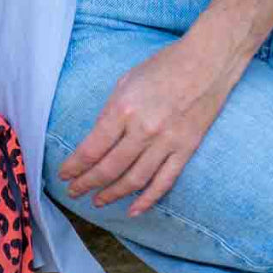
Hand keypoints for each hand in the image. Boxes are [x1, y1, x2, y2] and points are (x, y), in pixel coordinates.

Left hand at [57, 34, 247, 217]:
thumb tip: (97, 141)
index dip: (75, 166)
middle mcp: (144, 129)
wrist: (208, 62)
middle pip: (109, 168)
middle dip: (87, 183)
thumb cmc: (165, 65)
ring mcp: (167, 142)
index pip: (92, 148)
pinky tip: (132, 210)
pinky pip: (164, 182)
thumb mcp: (127, 81)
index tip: (64, 174)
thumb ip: (111, 112)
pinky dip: (147, 200)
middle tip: (74, 192)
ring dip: (112, 194)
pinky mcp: (186, 149)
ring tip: (97, 201)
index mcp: (124, 108)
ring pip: (134, 180)